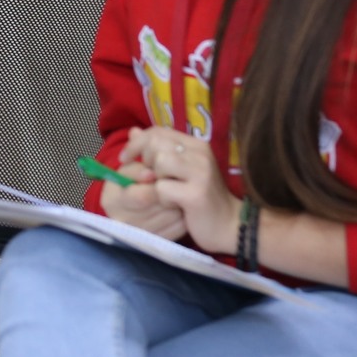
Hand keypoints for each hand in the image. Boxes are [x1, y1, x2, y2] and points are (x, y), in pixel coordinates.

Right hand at [95, 151, 186, 238]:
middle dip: (171, 193)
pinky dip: (183, 216)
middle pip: (160, 208)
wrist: (128, 205)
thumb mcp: (126, 170)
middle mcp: (125, 222)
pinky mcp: (156, 241)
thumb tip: (151, 174)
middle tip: (175, 183)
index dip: (159, 184)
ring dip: (179, 203)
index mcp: (113, 201)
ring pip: (173, 217)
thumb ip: (137, 169)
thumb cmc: (128, 182)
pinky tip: (177, 207)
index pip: (143, 196)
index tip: (165, 176)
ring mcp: (141, 236)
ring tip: (176, 194)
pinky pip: (180, 228)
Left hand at [123, 125, 242, 253]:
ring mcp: (200, 173)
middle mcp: (200, 154)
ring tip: (167, 191)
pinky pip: (163, 188)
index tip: (125, 158)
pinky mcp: (196, 194)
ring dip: (155, 180)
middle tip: (153, 179)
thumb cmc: (201, 198)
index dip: (137, 143)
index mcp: (196, 145)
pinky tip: (174, 204)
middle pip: (155, 144)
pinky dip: (162, 198)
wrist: (230, 225)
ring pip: (159, 163)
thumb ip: (158, 149)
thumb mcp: (180, 170)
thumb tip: (133, 131)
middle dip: (145, 162)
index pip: (157, 131)